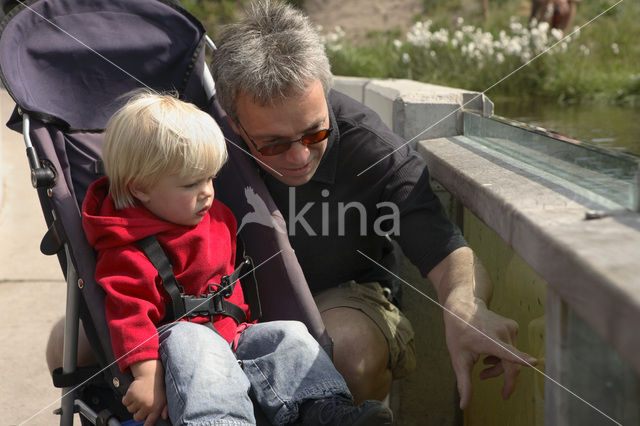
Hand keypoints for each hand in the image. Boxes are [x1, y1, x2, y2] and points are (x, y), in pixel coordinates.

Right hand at [123, 359, 168, 424]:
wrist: (151, 373)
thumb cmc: (158, 387)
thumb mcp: (164, 398)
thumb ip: (165, 408)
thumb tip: (164, 417)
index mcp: (156, 408)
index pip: (149, 422)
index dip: (146, 425)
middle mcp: (147, 406)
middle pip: (137, 418)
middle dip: (137, 413)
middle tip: (141, 404)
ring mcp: (138, 401)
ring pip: (130, 410)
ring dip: (132, 404)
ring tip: (139, 396)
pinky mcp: (131, 395)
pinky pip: (125, 402)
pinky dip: (127, 398)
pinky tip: (133, 393)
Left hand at [442, 295, 536, 409]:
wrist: (463, 308)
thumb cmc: (459, 333)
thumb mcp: (458, 359)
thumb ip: (464, 383)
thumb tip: (465, 406)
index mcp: (488, 340)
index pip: (506, 351)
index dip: (520, 359)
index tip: (534, 362)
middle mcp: (501, 333)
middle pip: (511, 364)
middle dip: (503, 378)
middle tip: (498, 390)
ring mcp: (509, 328)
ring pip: (512, 357)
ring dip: (500, 366)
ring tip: (484, 366)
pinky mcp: (513, 326)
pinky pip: (513, 348)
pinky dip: (503, 355)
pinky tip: (490, 352)